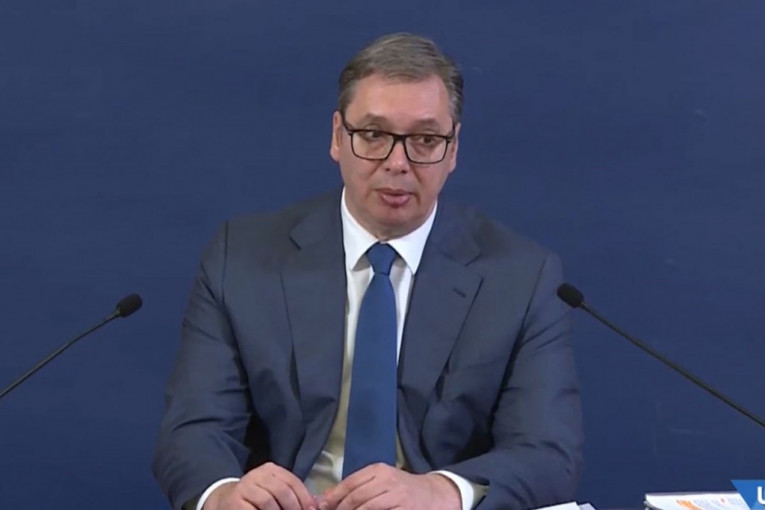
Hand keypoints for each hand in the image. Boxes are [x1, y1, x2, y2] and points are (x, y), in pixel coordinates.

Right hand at [204, 462, 317, 509]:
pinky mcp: (234, 502)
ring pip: (268, 501)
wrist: (225, 500)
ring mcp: (244, 488)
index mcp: (270, 470)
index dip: (304, 497)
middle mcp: (257, 475)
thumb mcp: (273, 490)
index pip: (292, 481)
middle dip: (294, 507)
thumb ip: (292, 494)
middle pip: (282, 490)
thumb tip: (316, 505)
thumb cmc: (256, 498)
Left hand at [319, 463, 460, 509]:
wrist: (434, 495)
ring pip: (367, 508)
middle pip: (356, 497)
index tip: (322, 507)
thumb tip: (325, 497)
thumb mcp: (380, 481)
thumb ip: (355, 487)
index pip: (350, 483)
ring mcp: (398, 496)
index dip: (334, 497)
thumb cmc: (402, 488)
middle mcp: (388, 481)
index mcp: (379, 471)